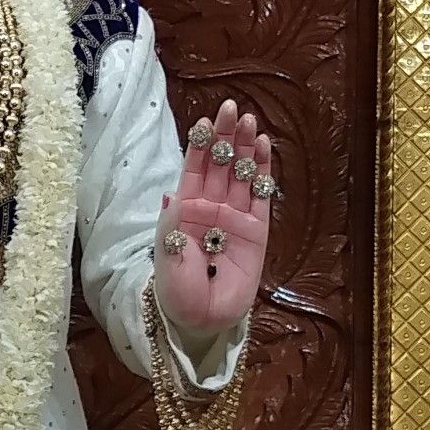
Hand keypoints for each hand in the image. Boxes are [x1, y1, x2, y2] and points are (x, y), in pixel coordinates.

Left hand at [153, 100, 272, 335]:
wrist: (202, 321)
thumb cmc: (178, 293)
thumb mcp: (166, 257)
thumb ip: (170, 226)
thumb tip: (171, 194)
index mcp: (185, 212)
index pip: (194, 171)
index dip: (199, 146)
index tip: (204, 121)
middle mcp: (211, 209)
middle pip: (220, 165)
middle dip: (224, 137)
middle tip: (230, 109)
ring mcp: (235, 218)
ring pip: (242, 175)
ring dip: (244, 147)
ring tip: (248, 120)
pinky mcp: (257, 231)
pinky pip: (261, 196)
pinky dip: (263, 172)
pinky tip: (263, 147)